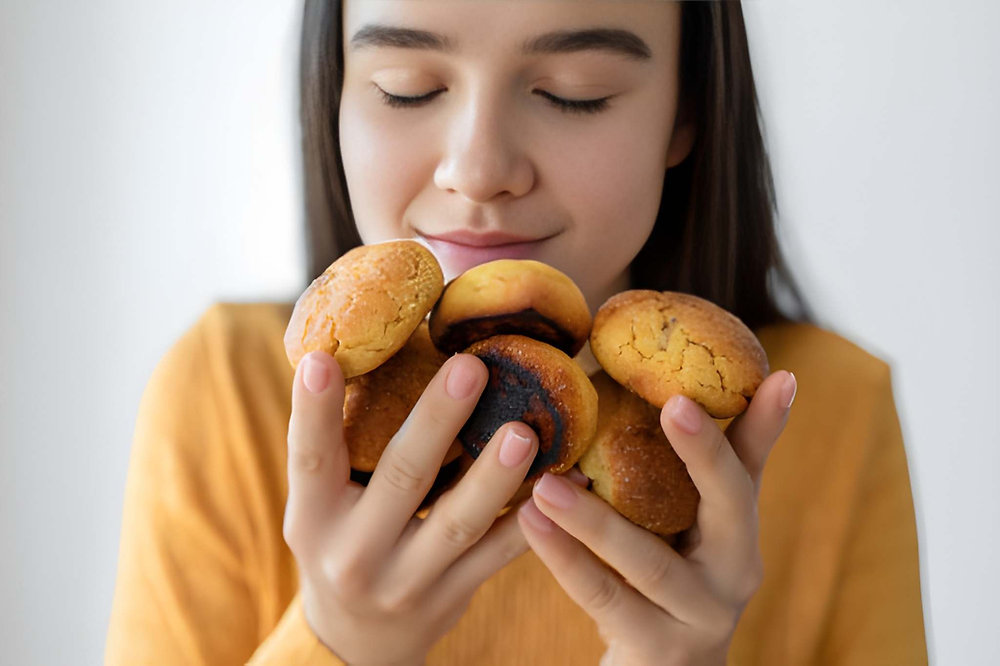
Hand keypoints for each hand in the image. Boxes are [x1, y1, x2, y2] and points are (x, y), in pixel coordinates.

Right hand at [283, 350, 540, 664]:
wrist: (359, 641)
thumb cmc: (341, 540)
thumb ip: (340, 444)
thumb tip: (364, 347)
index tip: (324, 358)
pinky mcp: (453, 596)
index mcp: (312, 516)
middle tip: (470, 368)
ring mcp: (406, 581)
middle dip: (435, 422)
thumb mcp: (322, 503)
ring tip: (524, 433)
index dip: (313, 409)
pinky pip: (499, 553)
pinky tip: (571, 480)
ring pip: (459, 524)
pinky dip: (534, 517)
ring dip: (494, 478)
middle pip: (401, 479)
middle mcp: (355, 552)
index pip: (309, 457)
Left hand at [518, 371, 796, 665]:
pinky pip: (605, 599)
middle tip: (671, 403)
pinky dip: (565, 559)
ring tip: (547, 482)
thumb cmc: (675, 569)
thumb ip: (712, 456)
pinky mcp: (654, 647)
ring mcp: (698, 615)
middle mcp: (734, 573)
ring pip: (648, 562)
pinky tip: (530, 521)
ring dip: (595, 520)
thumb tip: (749, 372)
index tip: (761, 376)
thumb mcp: (696, 519)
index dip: (756, 423)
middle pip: (727, 506)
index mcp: (740, 531)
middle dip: (705, 453)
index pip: (749, 468)